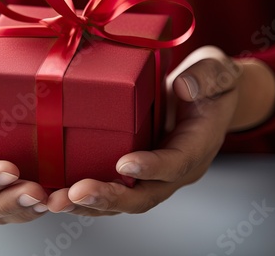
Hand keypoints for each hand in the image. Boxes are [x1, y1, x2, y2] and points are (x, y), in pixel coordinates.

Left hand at [46, 46, 274, 214]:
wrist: (207, 98)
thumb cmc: (210, 84)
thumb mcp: (217, 70)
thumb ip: (206, 77)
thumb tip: (183, 86)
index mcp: (197, 146)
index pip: (177, 163)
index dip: (152, 166)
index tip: (124, 163)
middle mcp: (174, 169)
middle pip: (144, 194)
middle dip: (109, 197)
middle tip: (76, 194)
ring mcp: (154, 175)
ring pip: (124, 200)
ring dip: (89, 205)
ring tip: (57, 202)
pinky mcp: (135, 171)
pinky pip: (112, 190)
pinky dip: (86, 198)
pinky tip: (58, 196)